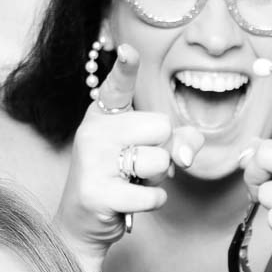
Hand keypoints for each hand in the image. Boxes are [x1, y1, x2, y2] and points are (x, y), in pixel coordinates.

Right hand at [56, 44, 184, 265]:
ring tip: (132, 181)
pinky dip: (153, 201)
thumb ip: (178, 140)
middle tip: (138, 164)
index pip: (117, 85)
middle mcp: (93, 131)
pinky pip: (153, 194)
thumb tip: (187, 154)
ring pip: (160, 160)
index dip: (126, 68)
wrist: (84, 222)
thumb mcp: (149, 151)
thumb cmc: (121, 178)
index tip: (129, 49)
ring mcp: (92, 161)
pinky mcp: (98, 193)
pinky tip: (131, 201)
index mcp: (104, 114)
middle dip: (163, 150)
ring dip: (158, 177)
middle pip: (160, 127)